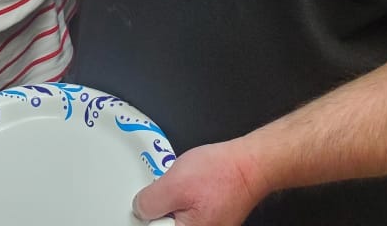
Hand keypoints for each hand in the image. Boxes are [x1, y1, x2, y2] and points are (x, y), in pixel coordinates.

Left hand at [132, 139, 266, 225]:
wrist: (248, 166)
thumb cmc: (221, 174)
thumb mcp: (175, 183)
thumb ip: (151, 201)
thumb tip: (139, 209)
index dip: (147, 216)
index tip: (148, 203)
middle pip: (163, 225)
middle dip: (160, 207)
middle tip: (171, 189)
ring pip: (174, 219)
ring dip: (171, 202)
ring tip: (183, 186)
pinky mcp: (209, 221)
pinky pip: (187, 214)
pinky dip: (183, 200)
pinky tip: (190, 187)